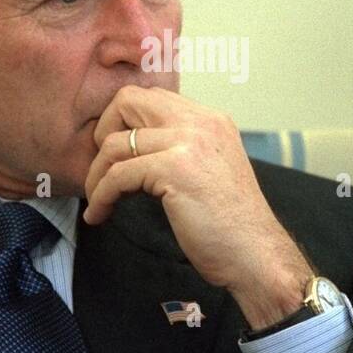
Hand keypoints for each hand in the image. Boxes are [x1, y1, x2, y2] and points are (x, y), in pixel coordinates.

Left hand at [83, 86, 314, 329]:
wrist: (256, 255)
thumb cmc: (231, 226)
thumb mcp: (210, 170)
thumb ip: (182, 149)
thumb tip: (136, 147)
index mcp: (210, 120)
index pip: (150, 97)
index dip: (123, 122)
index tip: (117, 157)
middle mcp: (201, 122)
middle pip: (127, 101)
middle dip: (103, 134)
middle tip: (103, 170)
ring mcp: (189, 142)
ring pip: (115, 142)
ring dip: (96, 175)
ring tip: (98, 201)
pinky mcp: (175, 169)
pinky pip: (117, 175)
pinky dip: (101, 196)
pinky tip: (99, 215)